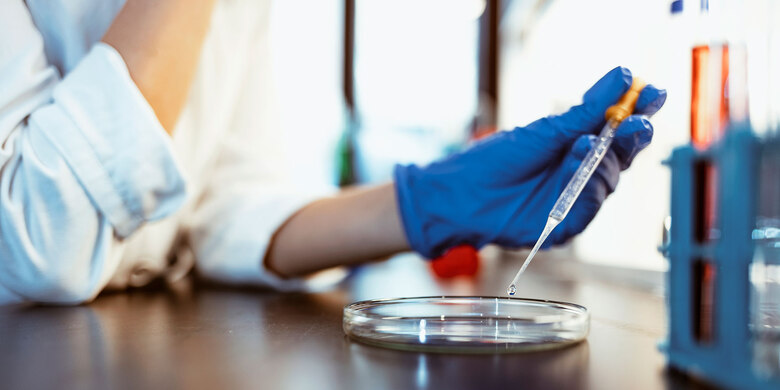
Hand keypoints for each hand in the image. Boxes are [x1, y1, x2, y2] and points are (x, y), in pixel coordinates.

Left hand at [394, 66, 666, 257]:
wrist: (461, 194)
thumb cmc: (496, 160)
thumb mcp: (545, 130)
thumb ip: (586, 109)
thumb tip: (622, 76)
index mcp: (579, 145)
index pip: (619, 128)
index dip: (639, 111)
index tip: (655, 92)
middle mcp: (582, 172)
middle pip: (622, 155)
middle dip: (633, 136)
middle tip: (638, 121)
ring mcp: (575, 199)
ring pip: (608, 179)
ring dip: (603, 159)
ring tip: (585, 143)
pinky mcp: (565, 225)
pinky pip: (588, 207)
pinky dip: (587, 186)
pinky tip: (581, 165)